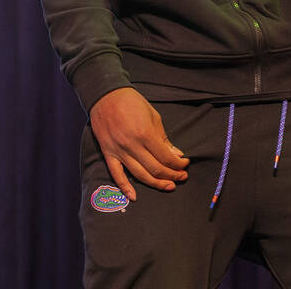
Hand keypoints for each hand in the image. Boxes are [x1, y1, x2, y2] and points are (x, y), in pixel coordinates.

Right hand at [89, 87, 188, 201]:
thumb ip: (164, 138)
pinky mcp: (108, 152)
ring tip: (169, 186)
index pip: (166, 158)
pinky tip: (134, 196)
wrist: (105, 94)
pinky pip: (116, 174)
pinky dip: (124, 187)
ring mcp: (119, 150)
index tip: (185, 163)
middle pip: (156, 169)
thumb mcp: (153, 116)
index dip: (179, 164)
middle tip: (181, 176)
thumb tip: (176, 155)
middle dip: (172, 175)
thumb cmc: (131, 102)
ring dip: (157, 183)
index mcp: (145, 134)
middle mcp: (132, 145)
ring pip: (140, 175)